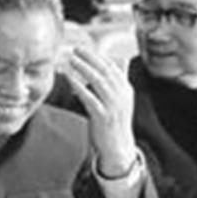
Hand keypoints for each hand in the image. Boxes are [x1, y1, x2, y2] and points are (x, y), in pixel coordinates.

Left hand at [63, 46, 137, 176]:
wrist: (117, 147)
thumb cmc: (113, 122)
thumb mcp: (118, 100)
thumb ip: (117, 81)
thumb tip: (121, 60)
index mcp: (126, 90)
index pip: (113, 68)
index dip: (98, 57)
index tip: (83, 49)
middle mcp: (122, 96)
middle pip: (106, 71)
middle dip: (90, 58)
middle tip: (76, 49)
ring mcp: (113, 107)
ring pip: (99, 82)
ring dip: (84, 68)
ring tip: (71, 60)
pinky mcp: (103, 117)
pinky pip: (91, 98)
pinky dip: (80, 87)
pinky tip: (70, 79)